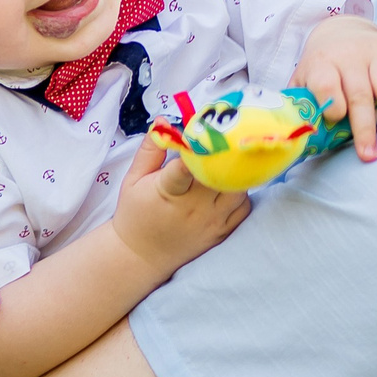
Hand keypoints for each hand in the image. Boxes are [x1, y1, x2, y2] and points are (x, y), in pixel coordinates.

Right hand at [111, 139, 248, 276]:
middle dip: (224, 155)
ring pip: (237, 190)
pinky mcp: (222, 232)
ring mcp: (211, 221)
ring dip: (236, 172)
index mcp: (167, 192)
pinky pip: (243, 207)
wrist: (142, 256)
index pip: (185, 170)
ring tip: (229, 161)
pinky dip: (241, 193)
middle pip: (219, 175)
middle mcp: (193, 207)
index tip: (204, 135)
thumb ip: (150, 150)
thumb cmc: (136, 214)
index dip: (196, 152)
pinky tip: (231, 184)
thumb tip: (164, 120)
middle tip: (229, 135)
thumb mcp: (133, 180)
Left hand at [294, 15, 376, 160]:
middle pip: (359, 93)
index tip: (337, 122)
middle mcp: (349, 55)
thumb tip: (297, 137)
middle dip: (365, 126)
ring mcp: (375, 50)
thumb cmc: (322, 68)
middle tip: (371, 155)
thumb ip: (300, 105)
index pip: (326, 84)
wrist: (342, 31)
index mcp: (322, 63)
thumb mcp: (303, 80)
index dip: (332, 105)